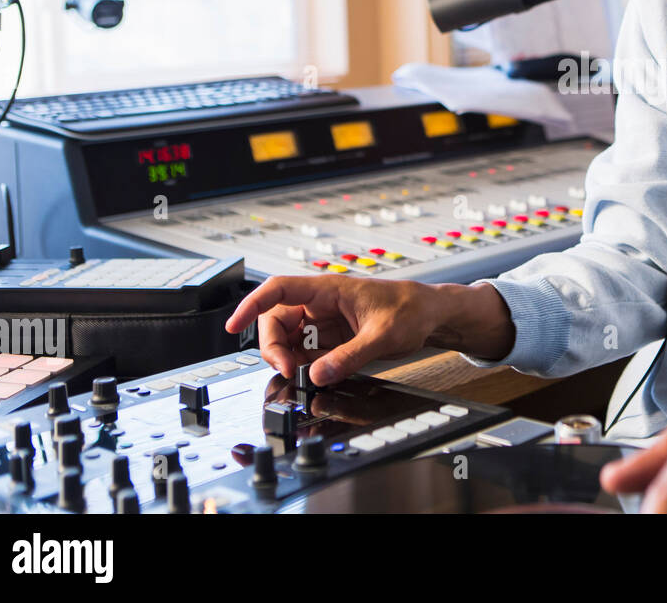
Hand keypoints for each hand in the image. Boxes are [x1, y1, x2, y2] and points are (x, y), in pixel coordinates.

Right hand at [224, 275, 514, 384]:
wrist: (432, 314)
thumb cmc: (412, 310)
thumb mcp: (382, 336)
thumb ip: (349, 357)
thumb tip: (318, 374)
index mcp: (329, 290)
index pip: (278, 290)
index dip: (251, 305)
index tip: (233, 325)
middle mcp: (322, 303)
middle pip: (277, 319)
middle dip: (272, 345)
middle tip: (287, 371)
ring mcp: (326, 320)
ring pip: (289, 337)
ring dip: (287, 357)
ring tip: (300, 376)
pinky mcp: (333, 336)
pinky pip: (306, 350)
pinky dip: (303, 364)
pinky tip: (311, 374)